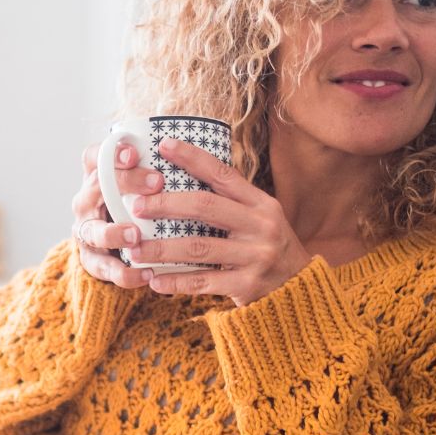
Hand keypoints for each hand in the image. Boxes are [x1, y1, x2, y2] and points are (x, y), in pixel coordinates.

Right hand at [72, 142, 162, 287]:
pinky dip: (124, 273)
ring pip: (93, 230)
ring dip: (113, 233)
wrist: (114, 247)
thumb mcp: (143, 187)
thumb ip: (157, 173)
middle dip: (125, 183)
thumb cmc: (137, 206)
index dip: (111, 153)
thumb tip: (199, 159)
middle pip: (96, 186)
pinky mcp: (91, 260)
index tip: (135, 153)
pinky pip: (104, 268)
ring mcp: (86, 231)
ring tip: (135, 236)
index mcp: (96, 177)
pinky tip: (147, 274)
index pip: (95, 157)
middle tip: (156, 182)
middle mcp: (86, 201)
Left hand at [126, 137, 313, 305]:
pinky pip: (203, 282)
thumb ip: (230, 202)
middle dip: (166, 204)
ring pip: (198, 247)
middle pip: (205, 207)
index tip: (164, 145)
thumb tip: (182, 178)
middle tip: (136, 206)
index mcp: (261, 204)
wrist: (300, 288)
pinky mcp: (247, 285)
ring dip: (161, 249)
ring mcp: (255, 256)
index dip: (192, 158)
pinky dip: (176, 282)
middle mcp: (260, 226)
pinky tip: (154, 280)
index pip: (223, 174)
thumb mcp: (259, 218)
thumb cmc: (268, 247)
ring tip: (134, 250)